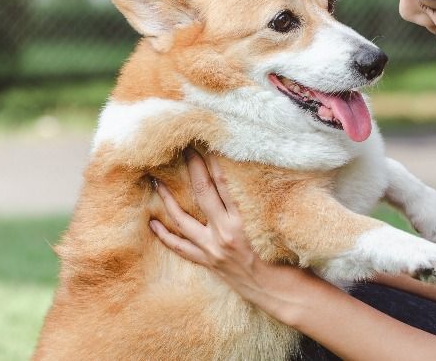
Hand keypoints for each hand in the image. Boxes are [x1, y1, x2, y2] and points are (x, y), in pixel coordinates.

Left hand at [149, 148, 320, 313]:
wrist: (276, 291)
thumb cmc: (282, 257)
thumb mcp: (271, 225)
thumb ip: (254, 203)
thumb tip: (241, 176)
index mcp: (242, 222)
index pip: (224, 184)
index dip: (212, 162)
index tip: (205, 144)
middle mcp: (224, 234)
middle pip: (203, 193)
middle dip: (193, 168)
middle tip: (185, 148)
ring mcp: (211, 249)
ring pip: (183, 221)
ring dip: (168, 200)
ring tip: (156, 182)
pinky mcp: (207, 261)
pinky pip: (181, 248)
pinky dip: (165, 236)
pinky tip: (153, 223)